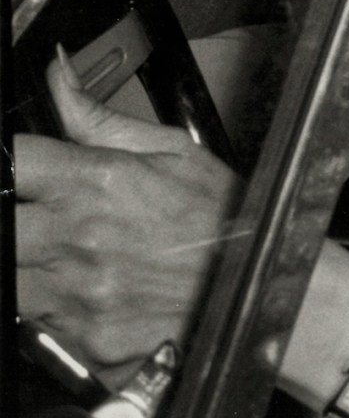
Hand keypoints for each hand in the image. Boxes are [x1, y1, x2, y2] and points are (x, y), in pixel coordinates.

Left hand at [15, 52, 239, 380]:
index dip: (9, 161)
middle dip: (8, 213)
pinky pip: (33, 325)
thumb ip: (96, 117)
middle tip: (34, 213)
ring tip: (60, 254)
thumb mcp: (172, 150)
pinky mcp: (78, 344)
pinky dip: (46, 307)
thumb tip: (57, 73)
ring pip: (7, 277)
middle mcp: (75, 240)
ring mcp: (72, 297)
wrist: (254, 290)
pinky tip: (78, 293)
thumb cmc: (218, 218)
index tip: (17, 166)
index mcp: (95, 183)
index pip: (13, 161)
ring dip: (24, 262)